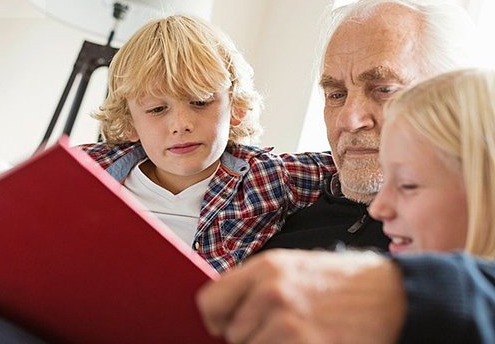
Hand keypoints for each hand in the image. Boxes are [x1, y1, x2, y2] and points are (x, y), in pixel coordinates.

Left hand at [196, 249, 405, 343]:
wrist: (393, 295)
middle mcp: (272, 293)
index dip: (217, 318)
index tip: (226, 325)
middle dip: (251, 336)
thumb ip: (257, 286)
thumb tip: (225, 312)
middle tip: (282, 328)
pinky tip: (311, 340)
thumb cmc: (343, 282)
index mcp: (265, 268)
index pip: (210, 302)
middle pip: (233, 334)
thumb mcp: (294, 268)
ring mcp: (289, 325)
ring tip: (301, 334)